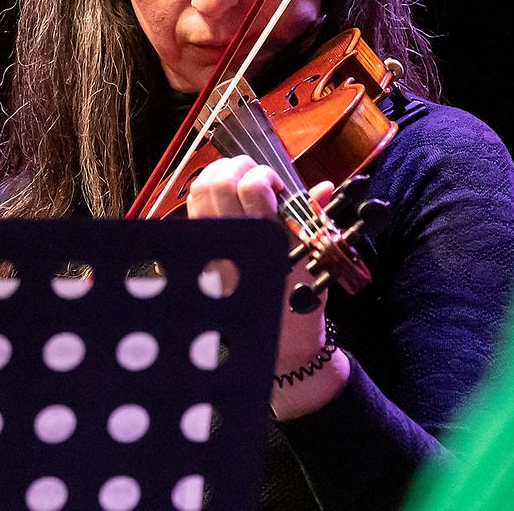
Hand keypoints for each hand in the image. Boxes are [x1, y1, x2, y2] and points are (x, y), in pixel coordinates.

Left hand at [186, 156, 348, 417]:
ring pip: (199, 192)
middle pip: (218, 182)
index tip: (278, 186)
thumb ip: (315, 219)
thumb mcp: (317, 262)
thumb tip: (319, 187)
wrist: (281, 346)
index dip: (265, 175)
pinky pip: (193, 212)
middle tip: (257, 177)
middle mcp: (232, 244)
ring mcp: (211, 250)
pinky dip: (207, 195)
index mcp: (266, 244)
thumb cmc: (302, 303)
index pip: (251, 189)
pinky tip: (225, 201)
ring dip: (219, 175)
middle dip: (239, 167)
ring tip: (239, 181)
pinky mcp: (200, 256)